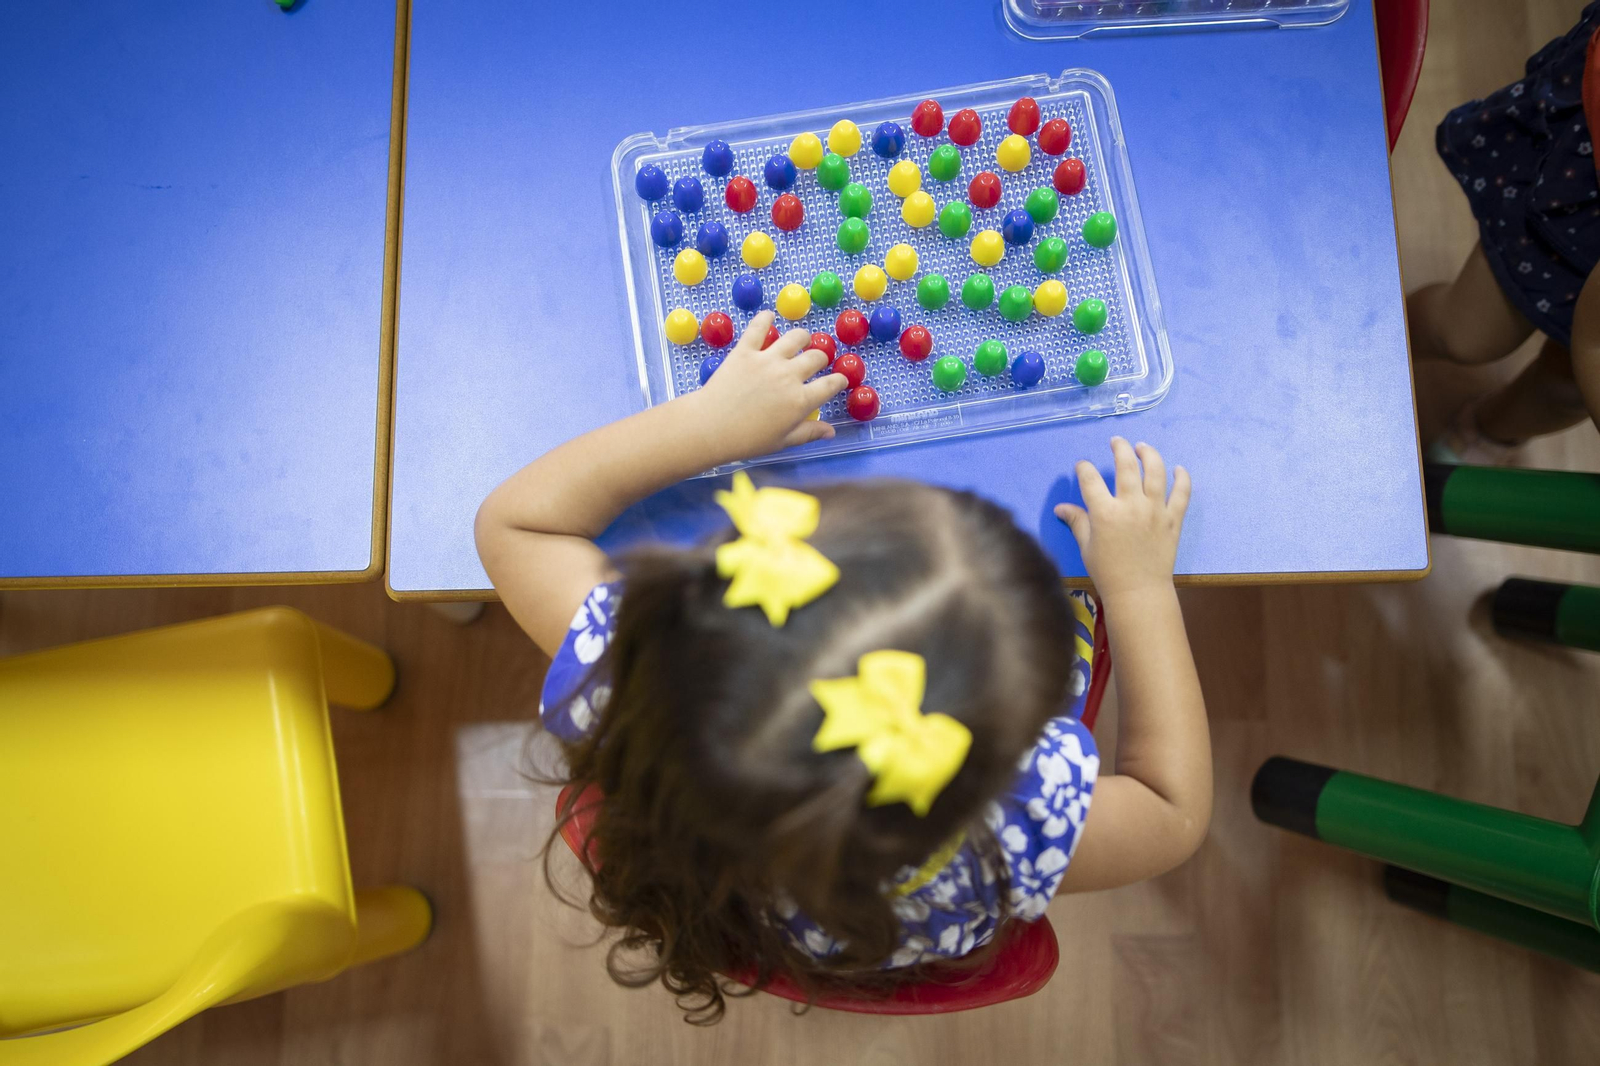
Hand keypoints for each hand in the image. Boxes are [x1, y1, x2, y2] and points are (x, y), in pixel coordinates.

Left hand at [692, 311, 848, 458]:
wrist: (711, 427)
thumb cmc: (747, 440)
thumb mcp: (782, 441)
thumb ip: (809, 432)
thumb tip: (831, 432)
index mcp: (801, 400)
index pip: (830, 385)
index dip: (839, 381)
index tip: (839, 380)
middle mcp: (789, 375)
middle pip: (816, 358)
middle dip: (821, 359)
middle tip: (816, 361)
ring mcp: (768, 360)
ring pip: (795, 338)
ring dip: (803, 337)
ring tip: (802, 339)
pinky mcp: (746, 351)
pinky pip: (758, 328)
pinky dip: (765, 319)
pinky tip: (769, 316)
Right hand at [1055, 438, 1190, 599]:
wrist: (1139, 592)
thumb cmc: (1107, 571)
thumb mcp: (1086, 546)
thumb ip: (1076, 521)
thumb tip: (1060, 508)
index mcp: (1104, 512)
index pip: (1090, 479)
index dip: (1083, 468)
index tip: (1082, 466)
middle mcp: (1130, 505)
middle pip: (1125, 465)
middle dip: (1119, 448)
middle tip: (1117, 441)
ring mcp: (1155, 510)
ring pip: (1155, 471)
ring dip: (1149, 454)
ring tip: (1143, 447)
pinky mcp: (1173, 519)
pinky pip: (1181, 493)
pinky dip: (1182, 478)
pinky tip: (1178, 469)